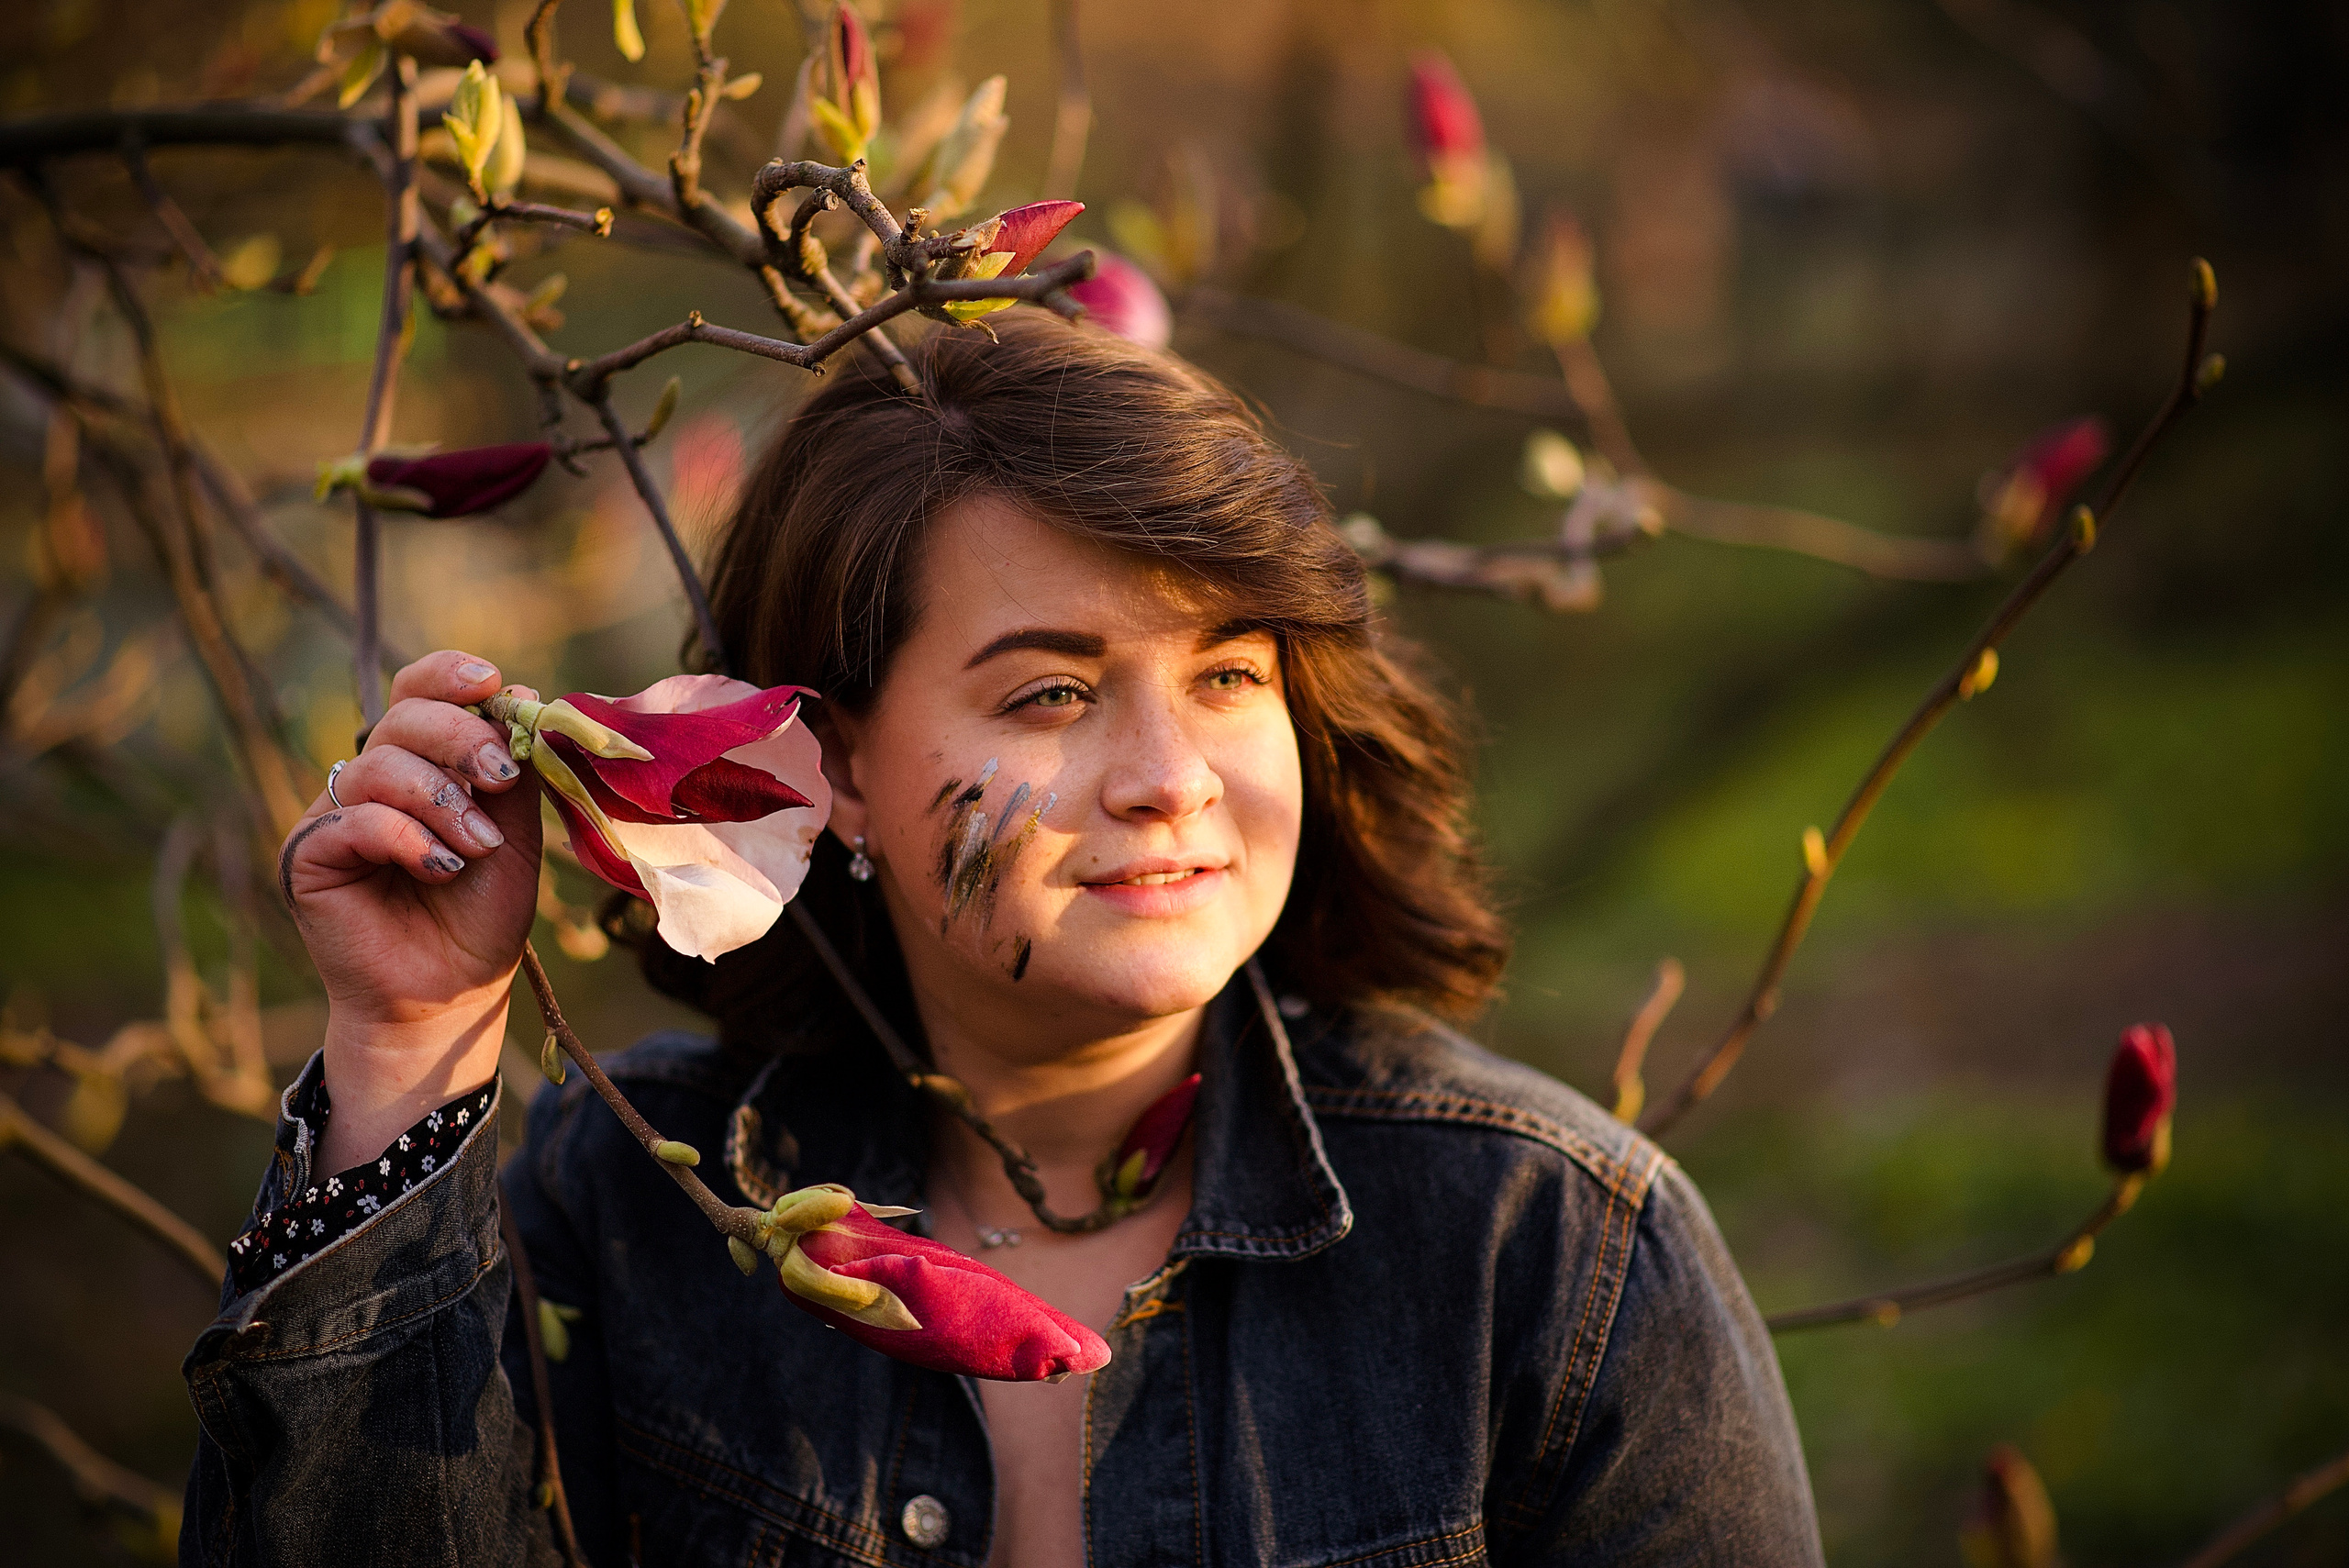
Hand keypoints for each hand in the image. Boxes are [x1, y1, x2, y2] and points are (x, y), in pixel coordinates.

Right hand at [279, 652, 544, 1166]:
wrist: (451, 993)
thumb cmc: (481, 914)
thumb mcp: (515, 834)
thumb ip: (516, 769)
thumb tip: (523, 694)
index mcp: (422, 763)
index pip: (420, 692)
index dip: (449, 676)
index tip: (494, 685)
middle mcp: (373, 780)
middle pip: (402, 718)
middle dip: (461, 739)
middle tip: (502, 778)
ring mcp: (336, 815)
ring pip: (380, 766)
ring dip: (443, 802)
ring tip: (478, 849)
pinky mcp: (309, 856)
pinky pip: (354, 820)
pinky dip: (406, 837)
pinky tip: (440, 868)